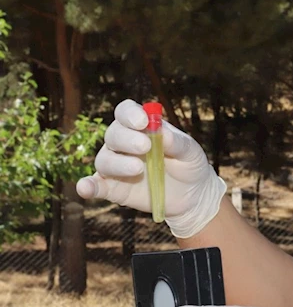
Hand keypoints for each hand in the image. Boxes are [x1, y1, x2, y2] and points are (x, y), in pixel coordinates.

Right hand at [76, 99, 226, 237]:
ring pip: (104, 159)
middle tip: (145, 146)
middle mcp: (123, 143)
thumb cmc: (189, 164)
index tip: (143, 121)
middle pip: (113, 134)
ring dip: (117, 163)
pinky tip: (85, 188)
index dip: (130, 114)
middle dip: (127, 138)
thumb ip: (177, 142)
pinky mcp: (113, 188)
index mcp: (140, 127)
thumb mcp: (190, 151)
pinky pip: (96, 185)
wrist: (193, 194)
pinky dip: (88, 186)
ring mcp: (116, 166)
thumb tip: (162, 132)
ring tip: (138, 168)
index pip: (125, 112)